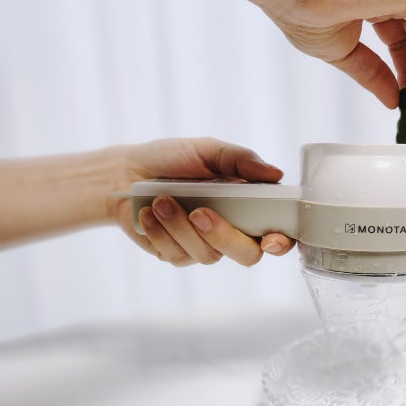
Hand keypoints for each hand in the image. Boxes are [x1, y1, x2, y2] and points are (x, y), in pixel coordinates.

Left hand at [111, 137, 294, 266]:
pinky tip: (149, 213)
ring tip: (162, 200)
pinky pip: (176, 255)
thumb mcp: (209, 151)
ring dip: (181, 227)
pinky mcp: (176, 255)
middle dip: (224, 235)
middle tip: (199, 212)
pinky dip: (160, 232)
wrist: (124, 173)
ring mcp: (204, 246)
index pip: (278, 233)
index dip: (281, 242)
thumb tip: (276, 173)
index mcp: (249, 207)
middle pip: (247, 255)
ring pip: (208, 255)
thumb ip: (242, 160)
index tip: (269, 239)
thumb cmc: (171, 159)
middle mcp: (232, 231)